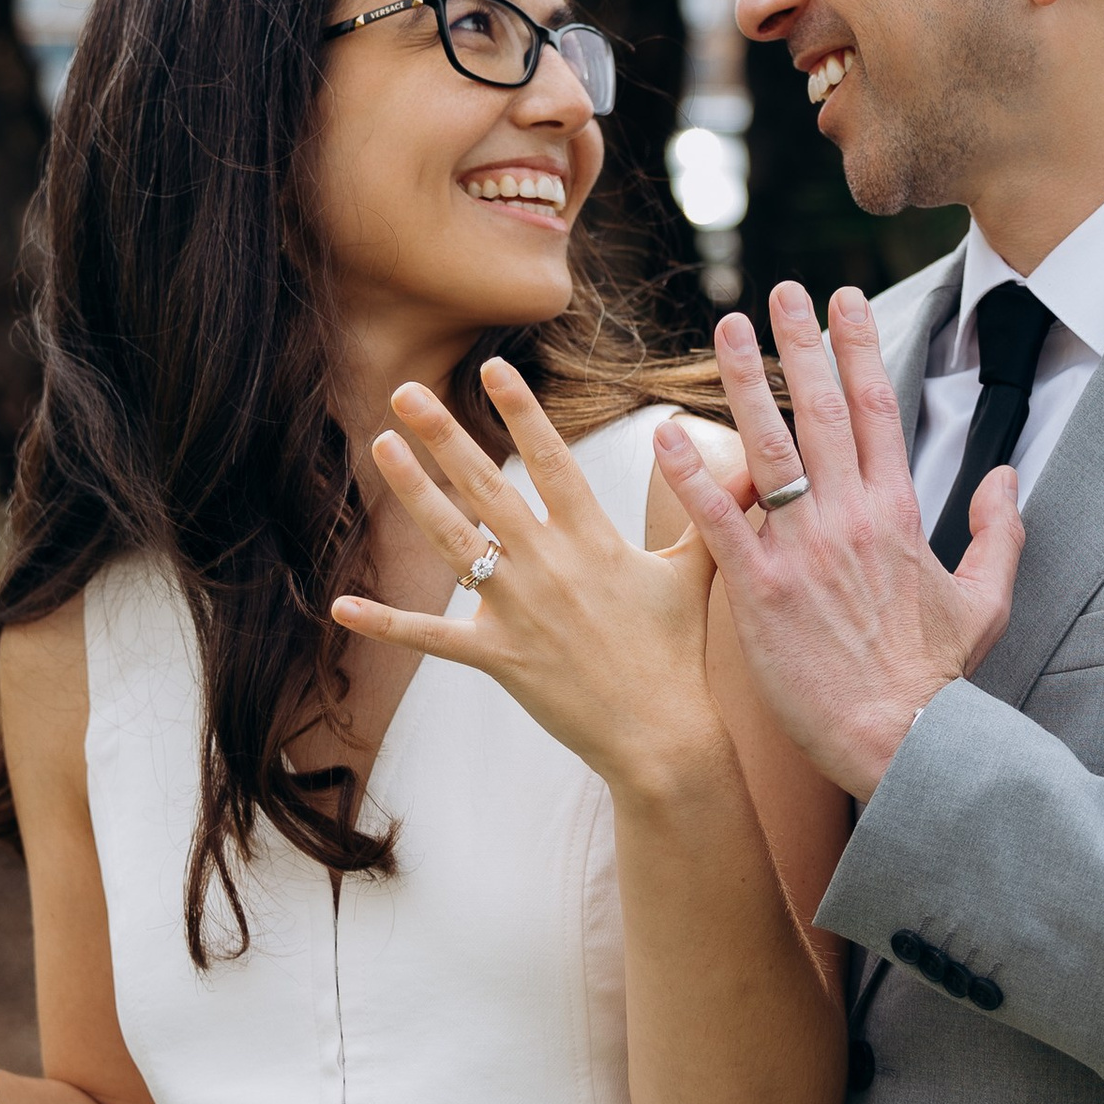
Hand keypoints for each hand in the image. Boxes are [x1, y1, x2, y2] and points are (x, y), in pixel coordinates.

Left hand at [333, 356, 726, 799]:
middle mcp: (549, 565)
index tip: (493, 367)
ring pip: (453, 541)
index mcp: (593, 540)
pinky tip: (341, 604)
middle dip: (443, 435)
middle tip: (406, 390)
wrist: (661, 735)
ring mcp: (518, 610)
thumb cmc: (679, 654)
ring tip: (380, 447)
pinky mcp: (497, 656)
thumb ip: (715, 511)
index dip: (522, 411)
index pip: (551, 459)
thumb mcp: (699, 573)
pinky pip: (431, 635)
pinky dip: (385, 622)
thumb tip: (761, 463)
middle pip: (487, 487)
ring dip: (412, 493)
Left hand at [652, 281, 1023, 800]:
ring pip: (769, 447)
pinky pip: (721, 522)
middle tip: (778, 290)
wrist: (903, 741)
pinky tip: (664, 433)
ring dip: (744, 382)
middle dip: (800, 343)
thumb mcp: (986, 601)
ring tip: (724, 328)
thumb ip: (999, 532)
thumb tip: (1006, 478)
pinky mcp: (761, 592)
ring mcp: (804, 551)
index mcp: (899, 514)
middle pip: (821, 410)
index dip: (857, 348)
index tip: (842, 300)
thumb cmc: (937, 680)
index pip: (877, 409)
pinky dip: (692, 475)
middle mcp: (851, 518)